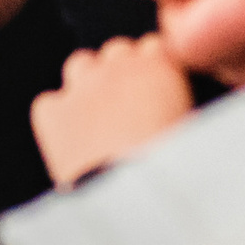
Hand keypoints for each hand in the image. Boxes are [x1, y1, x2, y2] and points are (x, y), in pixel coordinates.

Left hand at [30, 34, 193, 186]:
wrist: (133, 198)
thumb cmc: (175, 171)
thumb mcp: (196, 131)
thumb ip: (183, 107)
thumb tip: (181, 114)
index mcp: (159, 66)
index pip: (154, 46)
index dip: (155, 68)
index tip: (157, 89)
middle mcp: (117, 67)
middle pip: (116, 50)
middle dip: (122, 71)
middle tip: (129, 108)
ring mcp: (80, 87)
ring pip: (79, 65)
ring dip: (88, 83)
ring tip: (98, 119)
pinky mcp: (51, 113)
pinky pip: (48, 103)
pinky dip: (56, 116)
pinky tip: (70, 139)